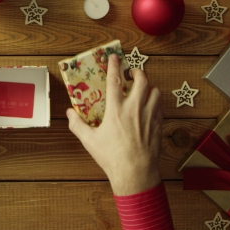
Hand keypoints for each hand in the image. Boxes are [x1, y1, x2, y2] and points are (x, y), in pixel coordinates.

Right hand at [66, 54, 162, 195]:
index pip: (115, 80)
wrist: (135, 173)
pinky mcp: (158, 125)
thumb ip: (77, 125)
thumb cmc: (111, 157)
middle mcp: (134, 109)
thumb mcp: (89, 141)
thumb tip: (69, 113)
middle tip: (132, 73)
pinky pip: (160, 106)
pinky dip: (155, 101)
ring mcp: (149, 116)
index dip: (114, 65)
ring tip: (142, 89)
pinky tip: (149, 106)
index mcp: (116, 110)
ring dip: (149, 87)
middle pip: (142, 80)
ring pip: (155, 91)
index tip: (114, 57)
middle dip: (137, 72)